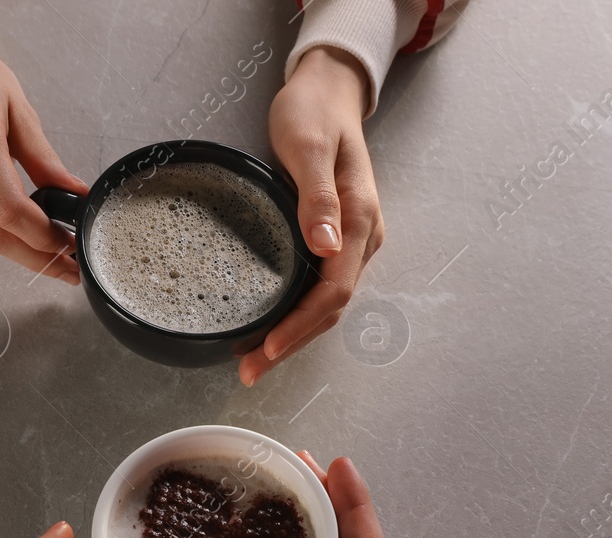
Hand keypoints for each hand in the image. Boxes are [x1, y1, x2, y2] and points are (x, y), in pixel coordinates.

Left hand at [240, 47, 382, 385]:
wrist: (326, 91)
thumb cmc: (313, 112)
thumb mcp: (309, 148)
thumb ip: (318, 198)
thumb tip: (327, 248)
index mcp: (360, 221)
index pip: (334, 291)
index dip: (301, 325)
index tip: (269, 348)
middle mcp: (362, 239)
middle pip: (330, 309)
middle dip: (292, 344)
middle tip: (249, 372)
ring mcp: (349, 242)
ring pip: (324, 304)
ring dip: (292, 336)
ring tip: (252, 361)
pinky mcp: (333, 240)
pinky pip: (316, 288)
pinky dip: (293, 314)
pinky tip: (267, 326)